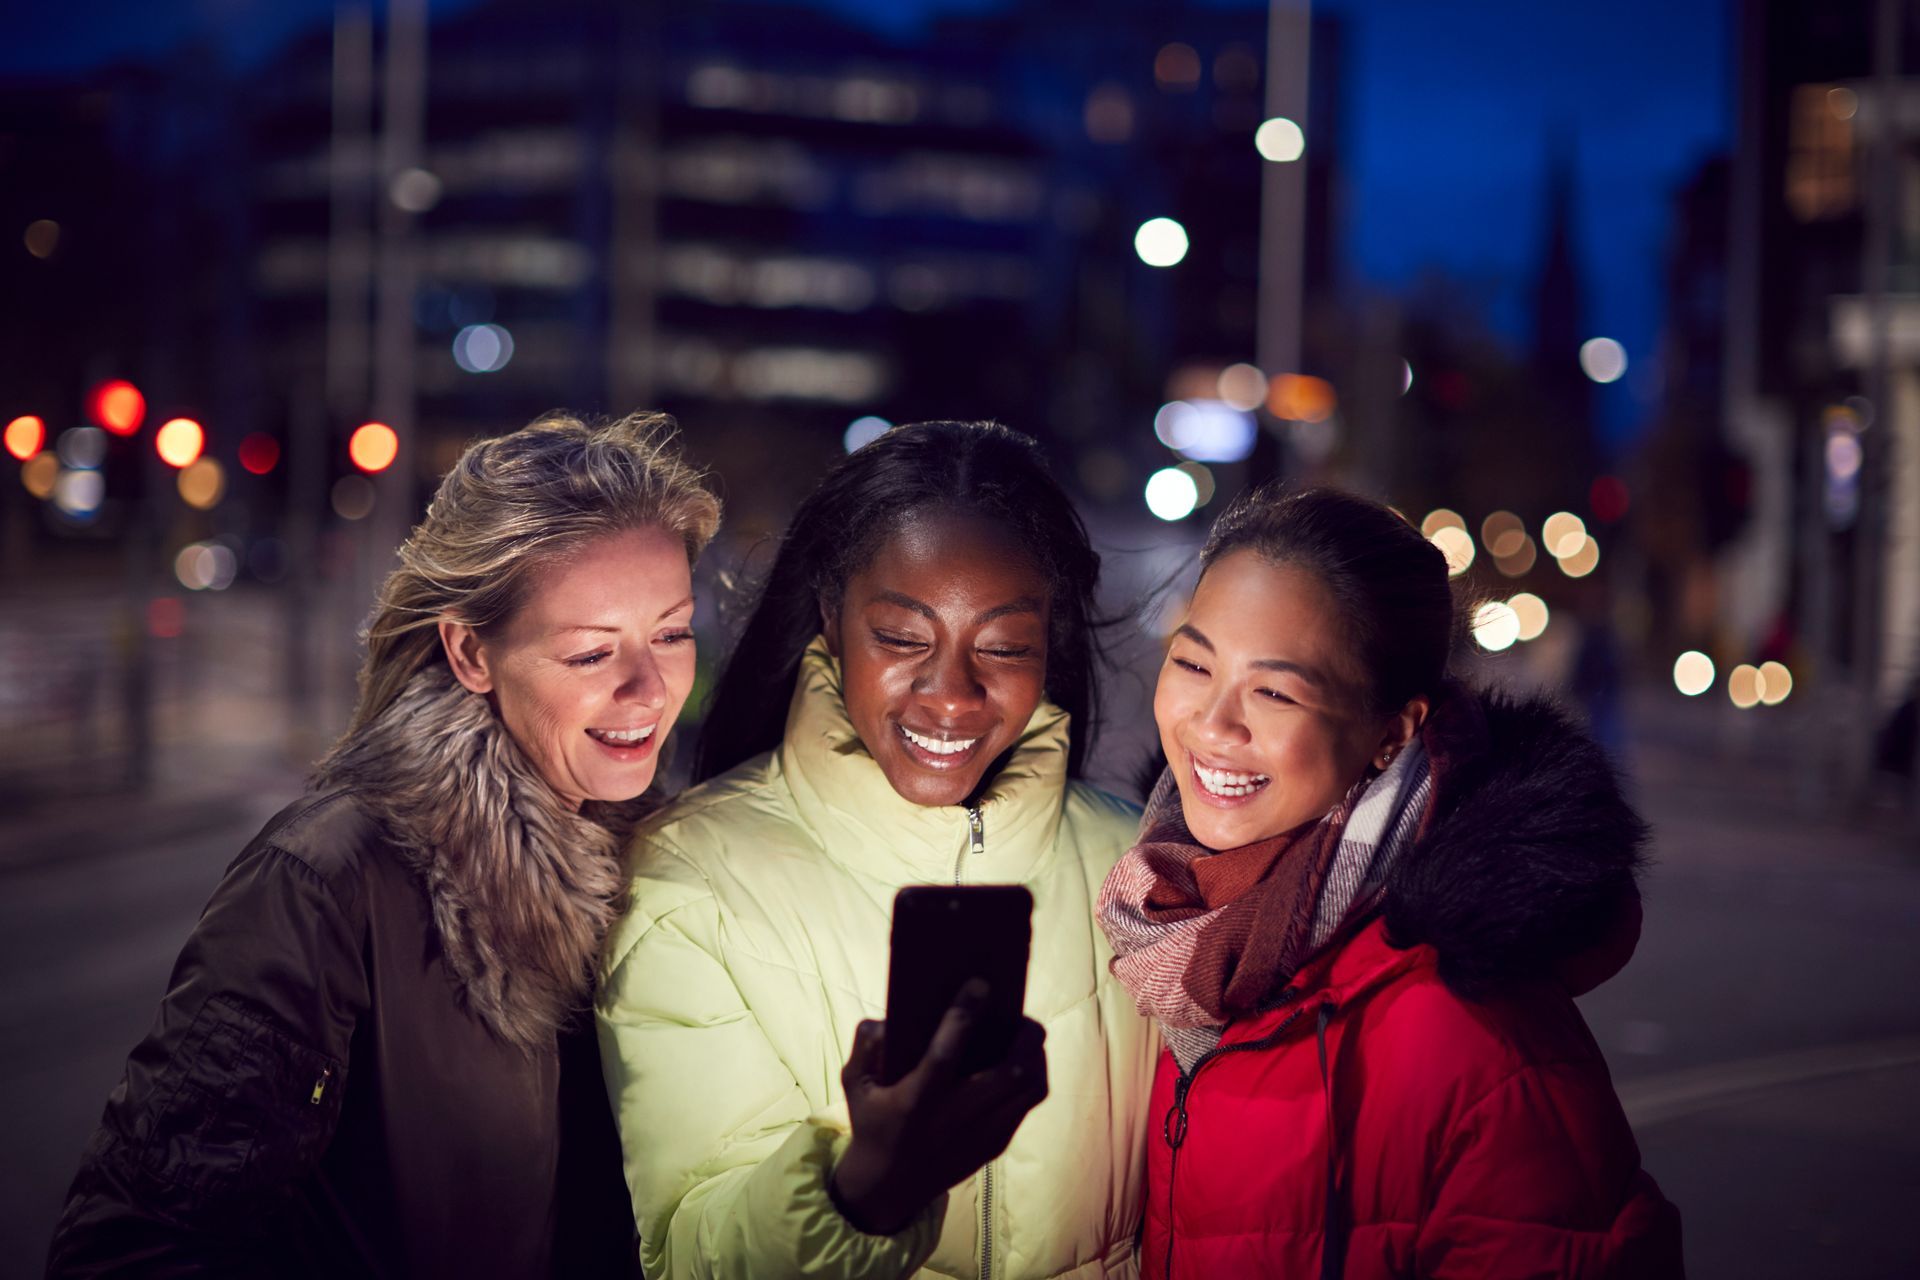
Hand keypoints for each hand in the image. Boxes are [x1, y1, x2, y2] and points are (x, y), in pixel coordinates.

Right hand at [830, 981, 1047, 1234]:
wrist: (889, 1186)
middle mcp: (953, 1119)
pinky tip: (1022, 1060)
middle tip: (1019, 1014)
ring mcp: (981, 1135)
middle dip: (1024, 1036)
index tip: (980, 984)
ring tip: (1025, 1036)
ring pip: (1030, 1089)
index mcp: (915, 1101)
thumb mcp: (855, 1083)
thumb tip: (890, 1019)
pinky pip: (1027, 1104)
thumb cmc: (872, 1121)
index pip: (943, 1055)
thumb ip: (867, 1045)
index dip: (964, 1016)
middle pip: (1010, 1073)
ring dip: (1035, 1055)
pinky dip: (1031, 1076)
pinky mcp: (996, 1144)